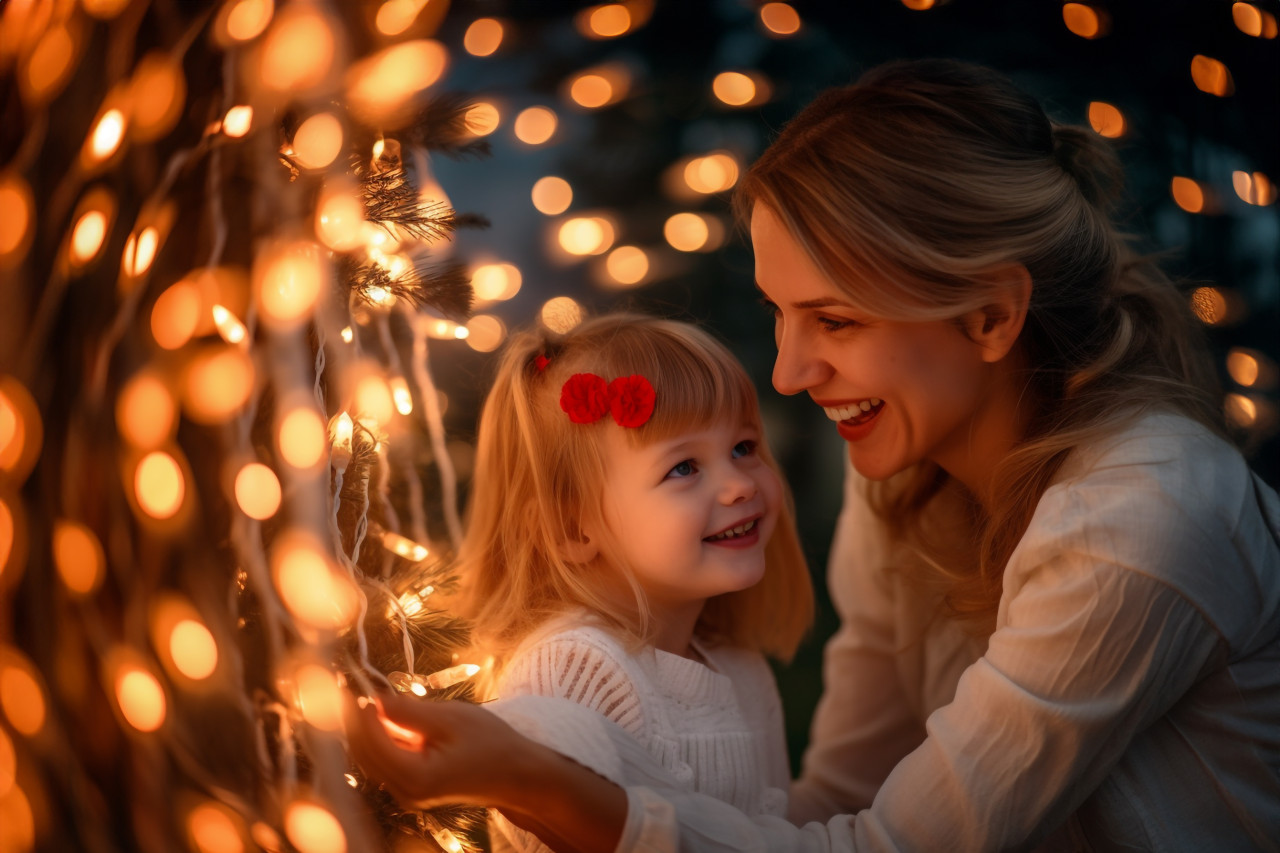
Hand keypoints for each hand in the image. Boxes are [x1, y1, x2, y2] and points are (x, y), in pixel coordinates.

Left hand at [345, 691, 628, 852]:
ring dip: (361, 726)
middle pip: (364, 752)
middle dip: (350, 718)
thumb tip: (374, 699)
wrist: (516, 775)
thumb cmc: (491, 744)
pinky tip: (375, 711)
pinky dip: (377, 735)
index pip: (371, 742)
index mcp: (415, 778)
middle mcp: (405, 792)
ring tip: (351, 692)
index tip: (343, 682)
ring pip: (371, 756)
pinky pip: (385, 758)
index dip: (354, 712)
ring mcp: (407, 792)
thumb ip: (409, 712)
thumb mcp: (451, 719)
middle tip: (338, 683)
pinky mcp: (412, 786)